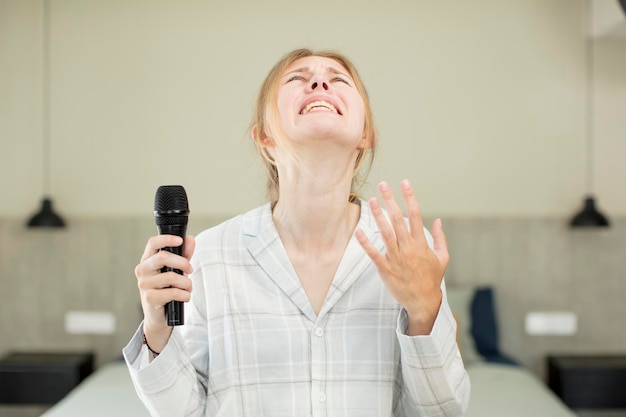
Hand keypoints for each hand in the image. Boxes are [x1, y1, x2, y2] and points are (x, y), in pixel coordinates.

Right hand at [135, 234, 195, 350]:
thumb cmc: (167, 289)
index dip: (166, 239)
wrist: (159, 316)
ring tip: (188, 287)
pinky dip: (184, 294)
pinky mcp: (150, 298)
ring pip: (170, 276)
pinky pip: (172, 292)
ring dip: (186, 282)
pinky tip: (185, 296)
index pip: (153, 243)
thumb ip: (184, 255)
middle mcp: (143, 270)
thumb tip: (190, 239)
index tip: (180, 241)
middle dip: (182, 262)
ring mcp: (144, 284)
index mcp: (147, 260)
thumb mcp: (177, 270)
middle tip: (191, 269)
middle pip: (162, 257)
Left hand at [355, 180, 448, 334]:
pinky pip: (374, 254)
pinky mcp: (386, 269)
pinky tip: (358, 231)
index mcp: (421, 243)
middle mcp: (408, 248)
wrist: (423, 302)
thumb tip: (439, 220)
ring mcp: (396, 258)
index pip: (416, 215)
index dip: (410, 197)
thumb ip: (440, 238)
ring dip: (378, 216)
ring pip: (385, 233)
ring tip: (371, 201)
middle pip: (398, 219)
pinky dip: (366, 243)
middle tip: (383, 185)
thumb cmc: (432, 279)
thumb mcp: (442, 258)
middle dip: (390, 200)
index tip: (404, 183)